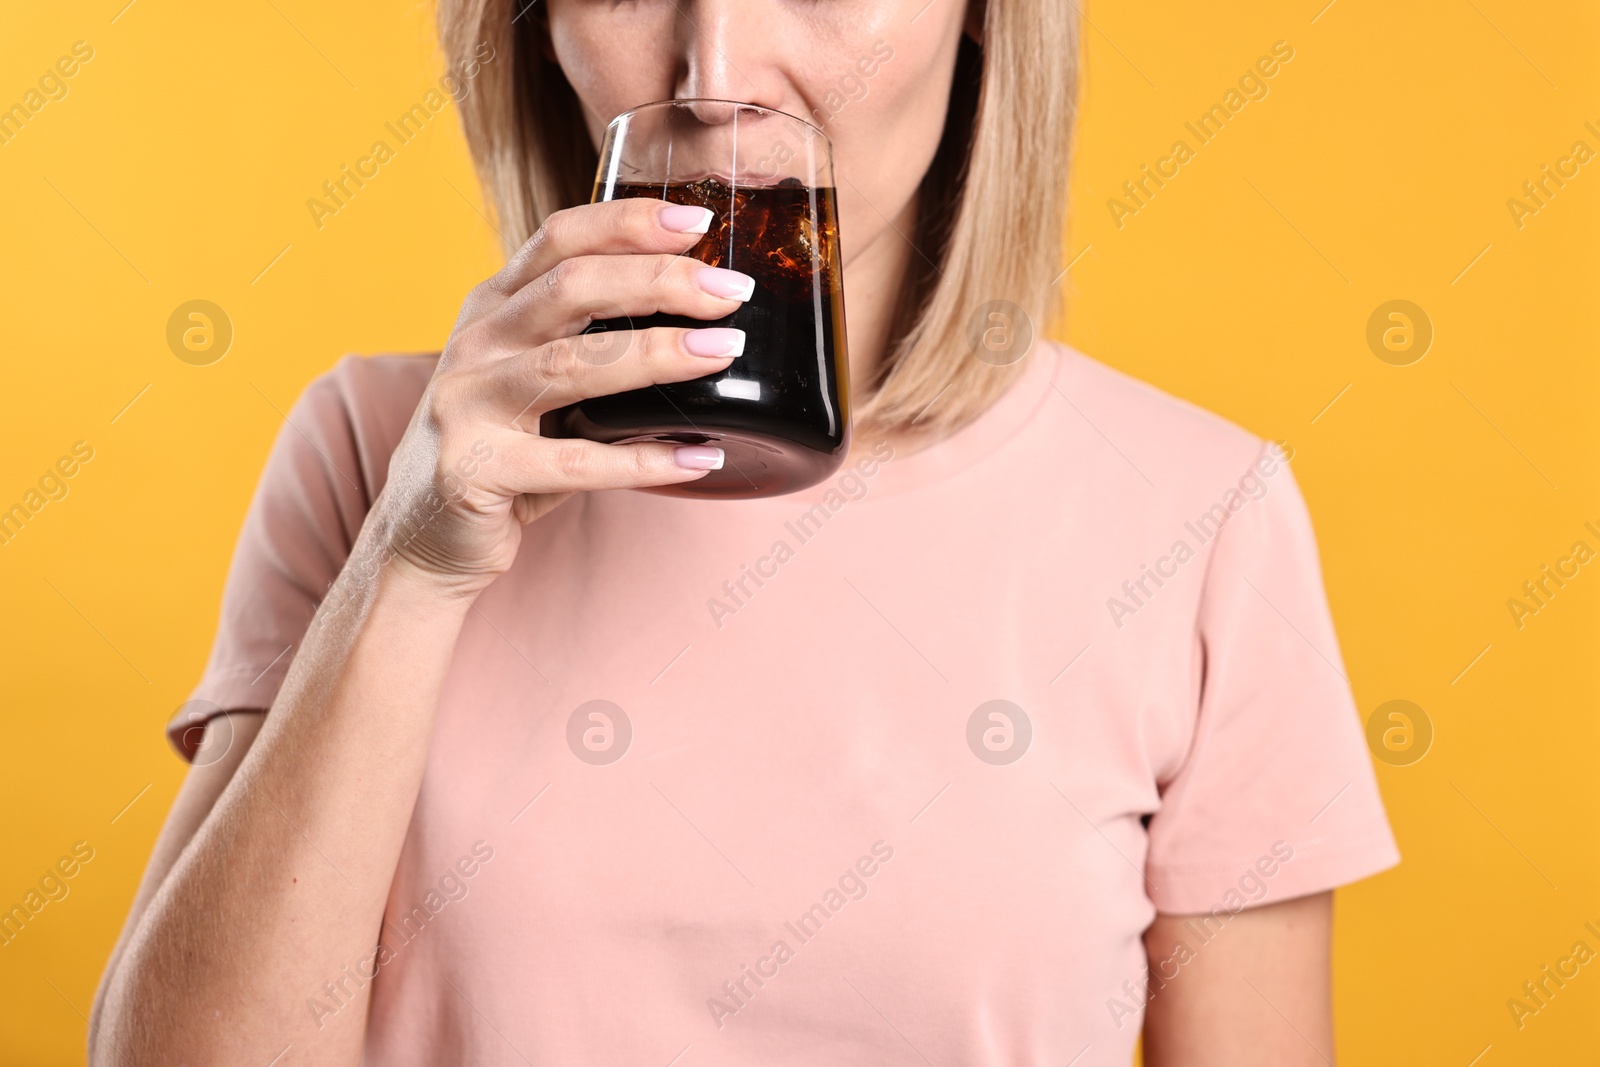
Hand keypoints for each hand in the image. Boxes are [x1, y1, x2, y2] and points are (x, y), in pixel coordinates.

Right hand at [369, 197, 752, 594]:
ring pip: (574, 364)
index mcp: (491, 307)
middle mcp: (475, 344)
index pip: (559, 238)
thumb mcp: (532, 379)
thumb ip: (587, 341)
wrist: (422, 539)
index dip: (629, 222)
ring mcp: (467, 404)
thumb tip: (700, 321)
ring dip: (659, 353)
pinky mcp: (474, 470)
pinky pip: (575, 463)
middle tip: (732, 291)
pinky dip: (644, 460)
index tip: (698, 222)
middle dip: (659, 280)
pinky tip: (699, 457)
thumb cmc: (500, 452)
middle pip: (573, 286)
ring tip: (725, 351)